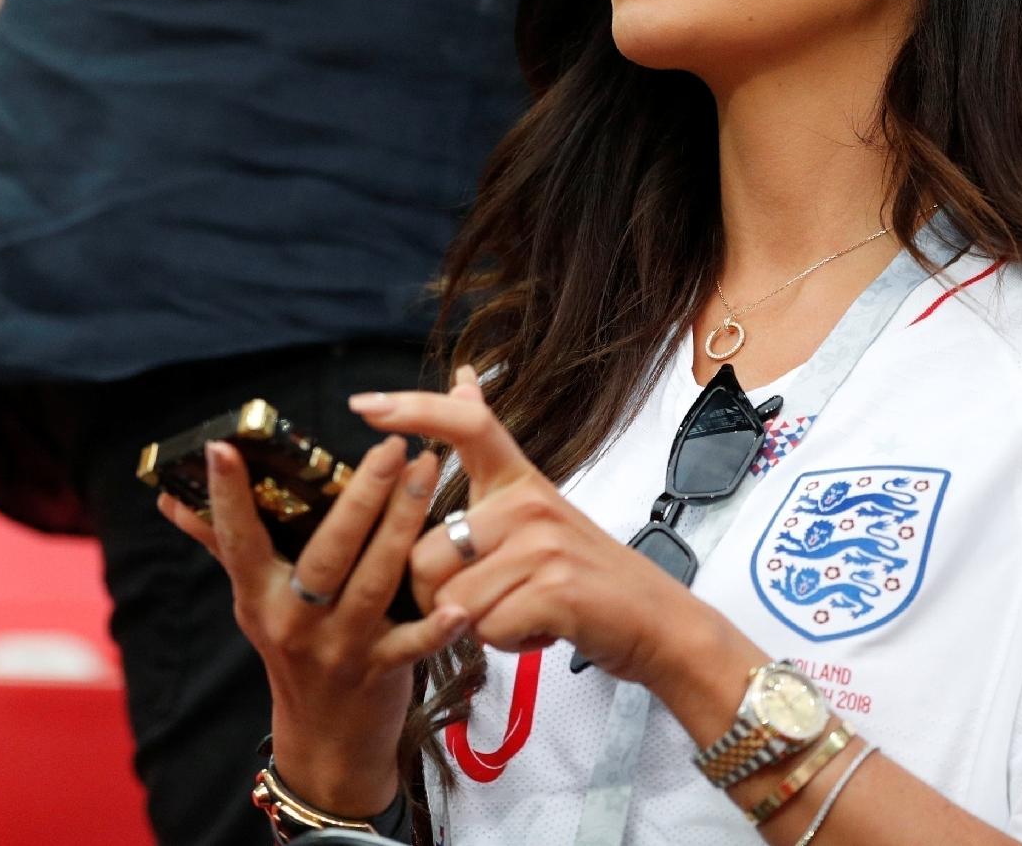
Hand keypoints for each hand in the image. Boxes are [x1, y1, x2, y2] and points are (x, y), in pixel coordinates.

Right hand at [157, 433, 465, 817]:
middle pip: (326, 552)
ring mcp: (338, 647)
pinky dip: (435, 630)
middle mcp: (293, 620)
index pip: (237, 537)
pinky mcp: (380, 672)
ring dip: (404, 524)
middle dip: (360, 496)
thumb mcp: (254, 601)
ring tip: (427, 472)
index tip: (224, 446)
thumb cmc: (293, 652)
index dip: (227, 495)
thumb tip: (170, 496)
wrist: (326, 744)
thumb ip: (220, 543)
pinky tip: (456, 606)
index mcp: (259, 594)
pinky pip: (410, 647)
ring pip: (373, 580)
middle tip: (390, 446)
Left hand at [351, 369, 706, 687]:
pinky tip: (539, 629)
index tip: (363, 405)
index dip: (411, 409)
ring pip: (452, 600)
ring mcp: (544, 545)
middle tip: (490, 597)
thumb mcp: (536, 504)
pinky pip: (486, 629)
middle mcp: (530, 501)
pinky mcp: (555, 591)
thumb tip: (461, 377)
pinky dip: (506, 644)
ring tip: (521, 609)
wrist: (658, 624)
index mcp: (518, 479)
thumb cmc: (584, 574)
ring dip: (478, 624)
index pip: (464, 424)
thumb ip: (489, 454)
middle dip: (439, 597)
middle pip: (425, 554)